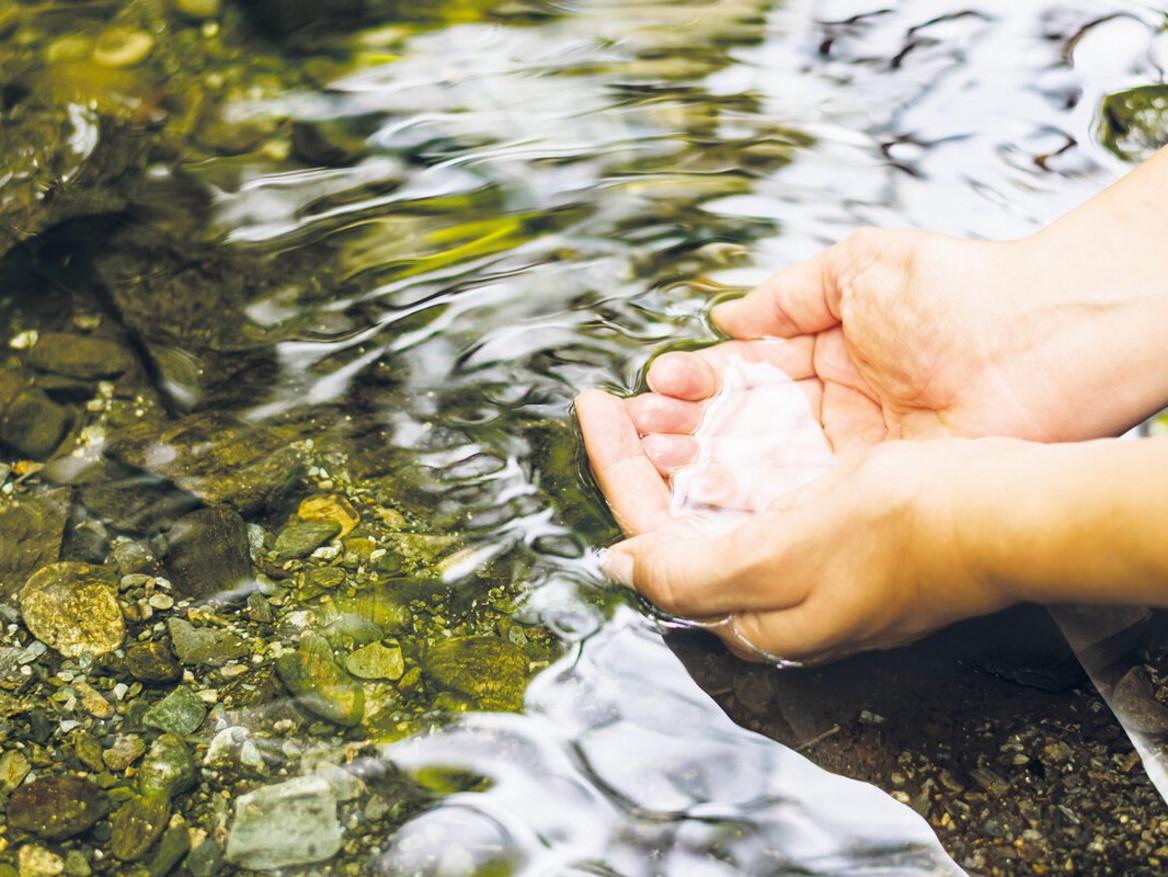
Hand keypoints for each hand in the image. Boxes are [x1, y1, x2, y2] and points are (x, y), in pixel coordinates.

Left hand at [579, 385, 1018, 662]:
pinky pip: (765, 487)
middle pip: (682, 518)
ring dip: (688, 445)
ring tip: (669, 396)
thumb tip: (620, 565)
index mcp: (750, 610)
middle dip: (647, 455)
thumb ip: (690, 571)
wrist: (1006, 515)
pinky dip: (738, 447)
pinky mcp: (840, 533)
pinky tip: (735, 417)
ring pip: (721, 498)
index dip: (616, 470)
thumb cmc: (908, 535)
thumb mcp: (782, 557)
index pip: (652, 537)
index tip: (596, 410)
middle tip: (625, 400)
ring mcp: (808, 565)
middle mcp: (772, 594)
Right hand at [639, 229, 1129, 462]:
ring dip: (696, 462)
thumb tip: (728, 316)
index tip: (656, 384)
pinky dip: (742, 497)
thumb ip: (786, 294)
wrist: (1039, 340)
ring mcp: (846, 455)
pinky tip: (701, 488)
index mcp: (825, 355)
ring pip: (753, 467)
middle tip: (635, 429)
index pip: (740, 377)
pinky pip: (792, 499)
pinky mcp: (864, 491)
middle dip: (679, 428)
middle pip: (735, 427)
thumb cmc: (965, 292)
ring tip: (649, 455)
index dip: (693, 383)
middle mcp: (830, 410)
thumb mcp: (858, 267)